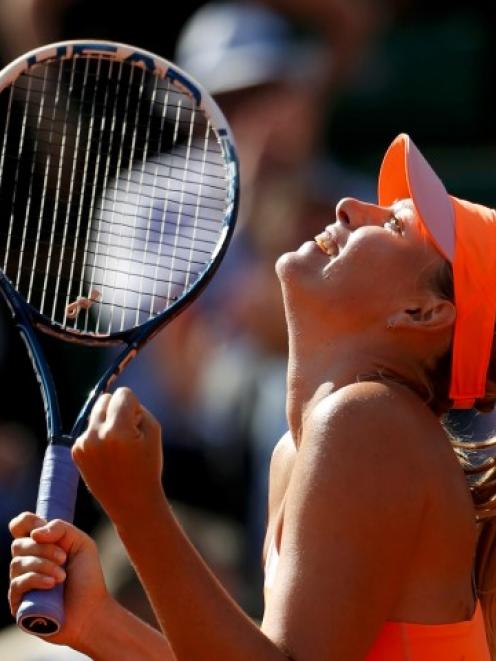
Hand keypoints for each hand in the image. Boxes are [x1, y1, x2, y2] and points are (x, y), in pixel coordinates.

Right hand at [9, 512, 111, 647]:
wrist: (92, 611)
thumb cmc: (87, 577)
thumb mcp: (82, 543)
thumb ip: (61, 529)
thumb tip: (35, 533)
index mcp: (41, 544)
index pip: (20, 526)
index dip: (26, 522)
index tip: (41, 529)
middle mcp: (27, 561)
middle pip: (19, 544)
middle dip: (44, 548)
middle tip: (64, 558)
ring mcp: (20, 582)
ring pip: (17, 563)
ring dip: (43, 565)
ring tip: (62, 576)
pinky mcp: (18, 603)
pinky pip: (17, 584)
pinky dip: (36, 580)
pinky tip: (52, 584)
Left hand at [72, 387, 163, 523]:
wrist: (132, 502)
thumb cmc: (147, 466)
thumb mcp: (154, 432)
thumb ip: (138, 409)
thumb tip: (119, 399)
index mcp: (117, 431)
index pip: (122, 394)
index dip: (134, 404)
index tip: (138, 421)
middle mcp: (95, 435)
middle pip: (104, 400)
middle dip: (116, 408)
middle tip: (128, 430)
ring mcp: (83, 444)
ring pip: (95, 415)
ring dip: (107, 423)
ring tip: (119, 447)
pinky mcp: (76, 452)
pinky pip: (89, 431)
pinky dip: (98, 437)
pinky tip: (109, 456)